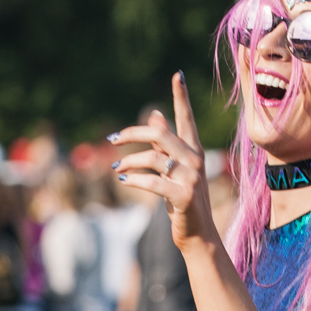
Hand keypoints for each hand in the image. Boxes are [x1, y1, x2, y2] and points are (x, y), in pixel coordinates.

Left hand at [110, 74, 217, 253]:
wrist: (198, 235)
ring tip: (115, 168)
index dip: (181, 97)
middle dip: (132, 134)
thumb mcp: (174, 170)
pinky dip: (134, 180)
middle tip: (112, 140)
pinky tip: (123, 180)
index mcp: (194, 151)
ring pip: (152, 158)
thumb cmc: (183, 201)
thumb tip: (154, 115)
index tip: (177, 75)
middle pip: (160, 134)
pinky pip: (152, 182)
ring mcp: (191, 178)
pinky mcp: (183, 196)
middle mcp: (195, 160)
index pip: (186, 119)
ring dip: (128, 162)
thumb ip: (165, 143)